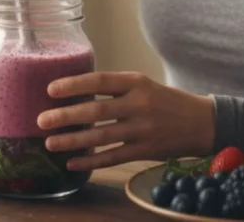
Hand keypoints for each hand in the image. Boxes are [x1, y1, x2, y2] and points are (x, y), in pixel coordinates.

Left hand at [37, 71, 215, 170]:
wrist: (201, 122)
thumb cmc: (165, 101)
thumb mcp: (144, 85)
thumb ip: (116, 89)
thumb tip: (76, 93)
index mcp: (136, 82)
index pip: (99, 81)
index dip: (73, 85)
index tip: (50, 89)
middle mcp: (139, 104)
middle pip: (96, 111)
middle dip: (66, 116)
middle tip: (41, 120)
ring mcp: (143, 129)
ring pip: (101, 137)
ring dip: (73, 141)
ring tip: (50, 143)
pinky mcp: (146, 150)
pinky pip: (113, 157)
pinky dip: (91, 161)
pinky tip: (73, 162)